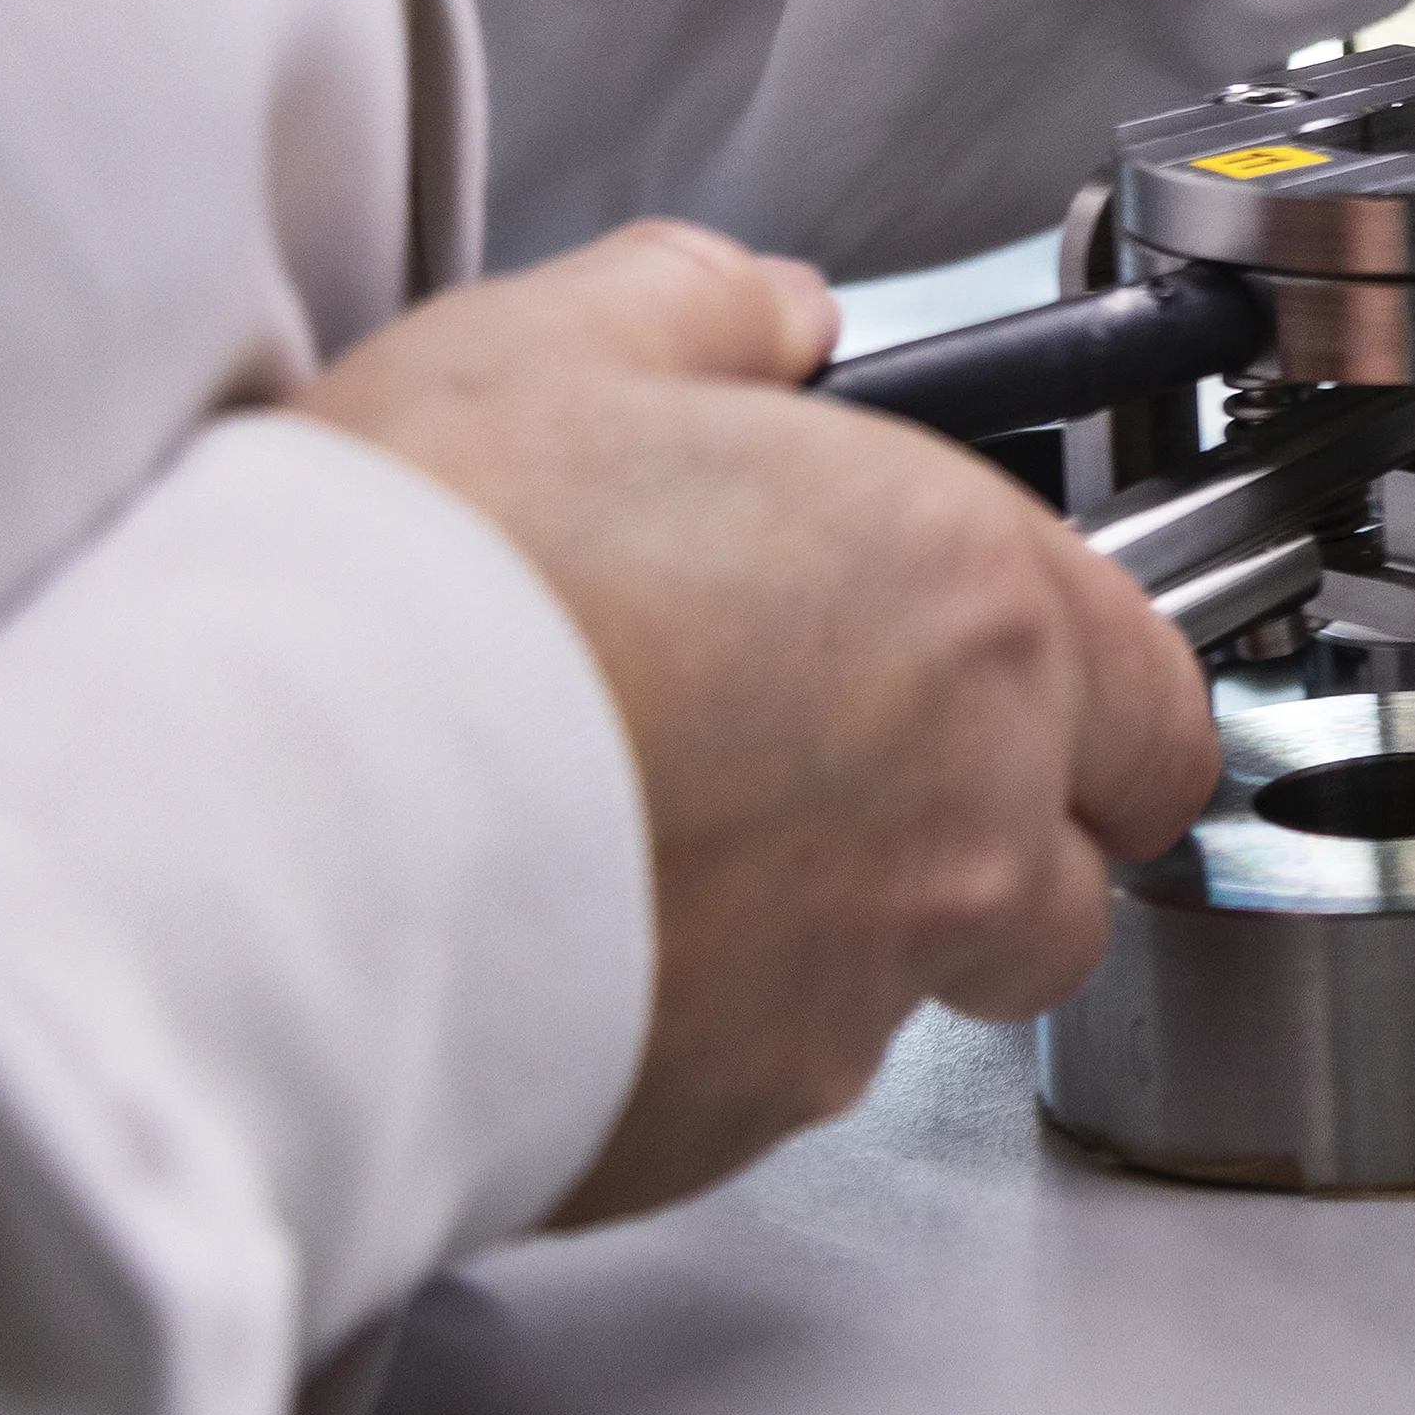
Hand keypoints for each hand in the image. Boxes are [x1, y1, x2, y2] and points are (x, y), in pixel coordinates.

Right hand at [295, 220, 1218, 1223]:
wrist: (258, 825)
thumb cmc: (418, 585)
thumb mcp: (554, 342)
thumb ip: (701, 304)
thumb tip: (760, 312)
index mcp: (970, 601)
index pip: (1156, 695)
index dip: (1093, 690)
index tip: (1010, 676)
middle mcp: (962, 803)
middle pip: (1076, 863)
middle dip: (1002, 825)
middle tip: (842, 762)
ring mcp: (860, 977)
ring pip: (934, 982)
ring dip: (858, 928)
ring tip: (686, 848)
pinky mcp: (736, 1110)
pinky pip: (775, 1074)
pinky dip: (715, 1017)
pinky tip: (588, 930)